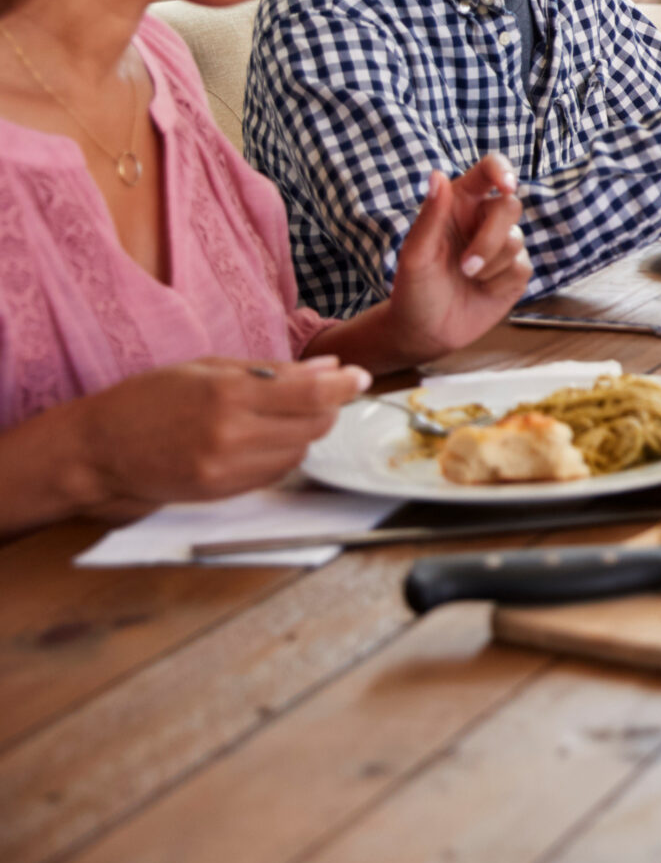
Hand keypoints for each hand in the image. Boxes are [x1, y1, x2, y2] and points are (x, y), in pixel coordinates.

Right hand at [68, 357, 367, 505]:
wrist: (99, 450)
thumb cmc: (150, 399)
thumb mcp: (208, 368)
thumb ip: (273, 371)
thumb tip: (329, 370)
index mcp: (228, 395)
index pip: (311, 394)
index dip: (344, 386)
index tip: (359, 378)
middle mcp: (232, 436)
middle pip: (314, 426)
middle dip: (325, 408)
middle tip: (316, 394)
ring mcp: (227, 470)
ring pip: (300, 452)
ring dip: (303, 433)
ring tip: (276, 416)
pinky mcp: (223, 493)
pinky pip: (276, 472)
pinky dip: (281, 454)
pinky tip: (259, 439)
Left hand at [382, 159, 533, 360]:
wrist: (425, 332)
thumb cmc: (414, 289)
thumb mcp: (416, 253)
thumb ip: (430, 215)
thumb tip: (437, 175)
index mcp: (459, 203)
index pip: (488, 170)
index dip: (502, 170)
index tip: (506, 186)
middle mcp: (483, 220)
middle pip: (510, 207)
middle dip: (490, 239)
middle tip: (466, 267)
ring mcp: (502, 246)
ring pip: (517, 240)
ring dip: (490, 264)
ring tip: (466, 278)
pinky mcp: (515, 272)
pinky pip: (522, 266)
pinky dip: (499, 281)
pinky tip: (481, 289)